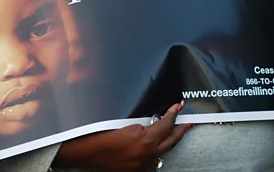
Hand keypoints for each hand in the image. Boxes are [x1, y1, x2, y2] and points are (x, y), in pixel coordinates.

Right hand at [53, 101, 191, 171]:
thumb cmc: (101, 133)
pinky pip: (153, 161)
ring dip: (169, 141)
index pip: (166, 124)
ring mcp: (143, 166)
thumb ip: (144, 122)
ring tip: (175, 132)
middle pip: (172, 140)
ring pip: (163, 152)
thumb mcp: (125, 122)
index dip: (173, 114)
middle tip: (187, 122)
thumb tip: (157, 118)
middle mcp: (147, 155)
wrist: (86, 151)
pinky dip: (156, 152)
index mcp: (144, 140)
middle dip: (180, 129)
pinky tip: (157, 146)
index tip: (178, 107)